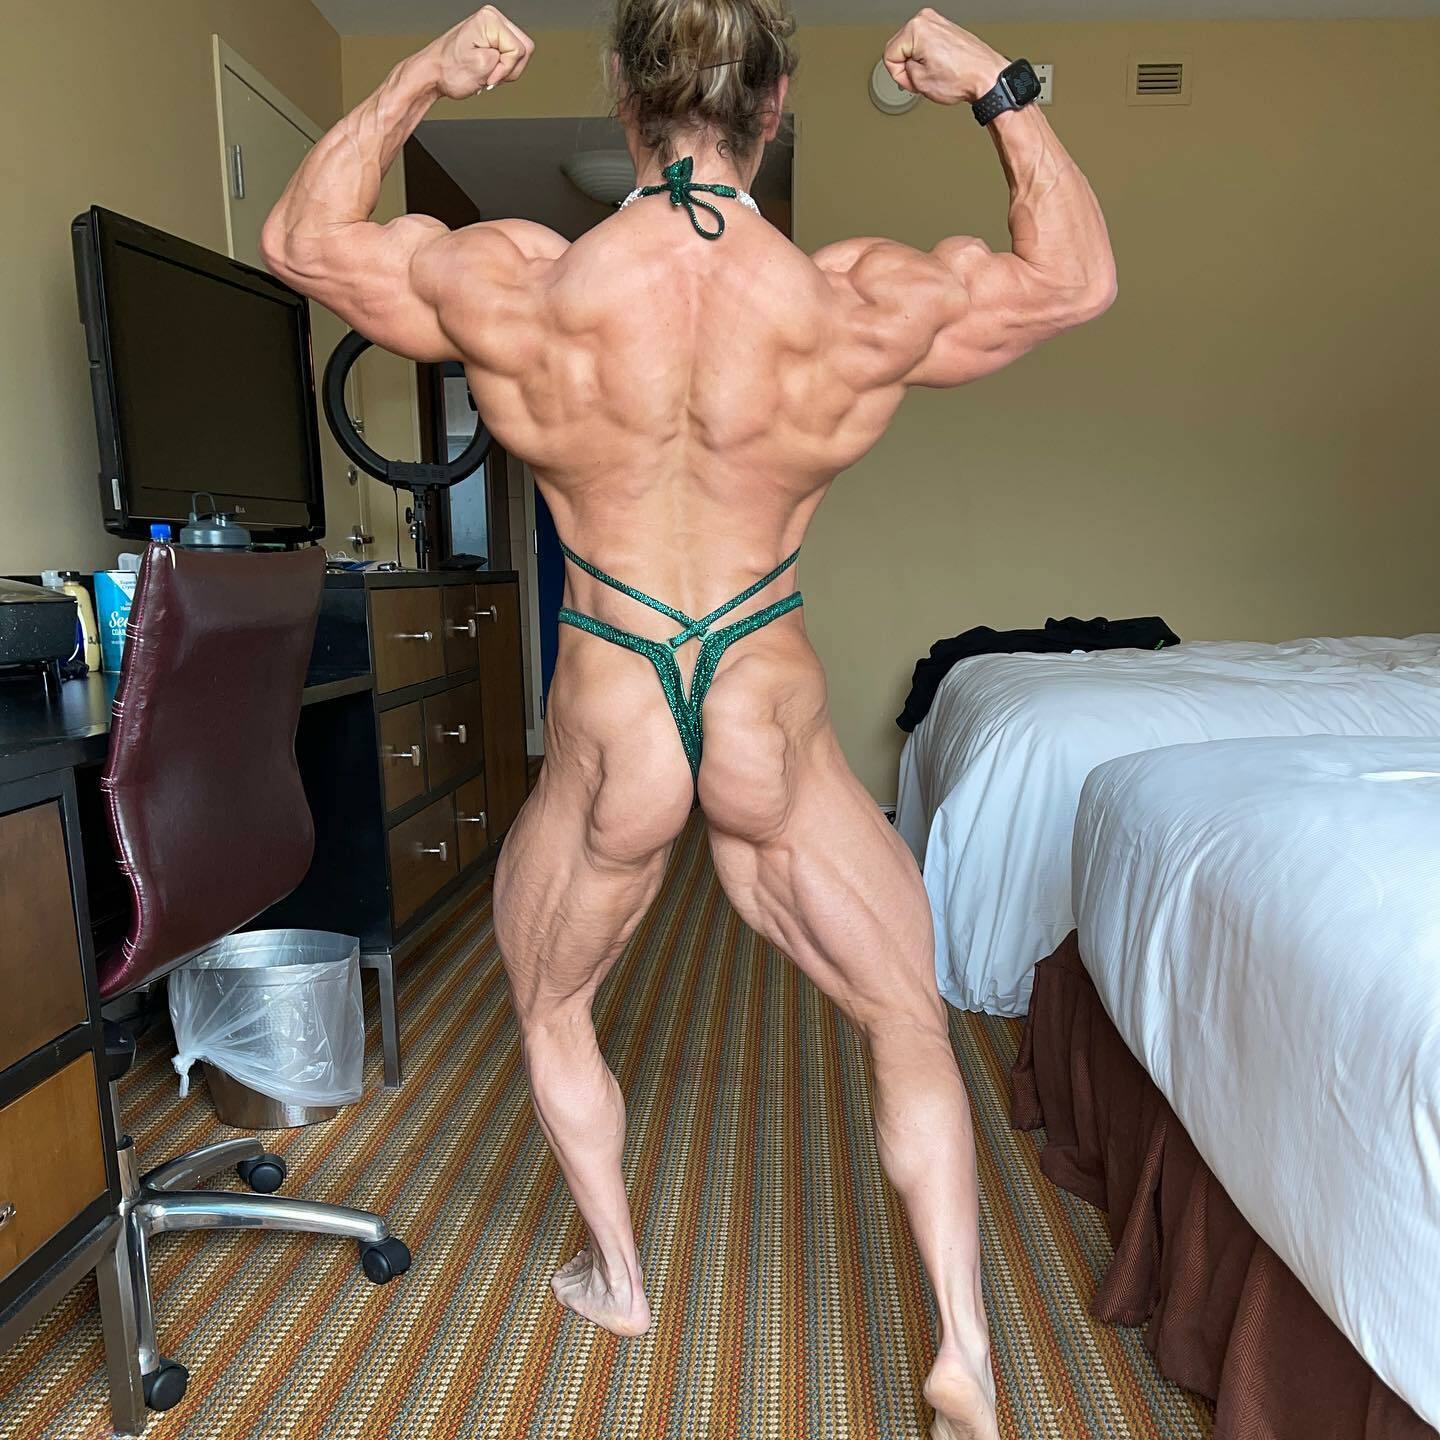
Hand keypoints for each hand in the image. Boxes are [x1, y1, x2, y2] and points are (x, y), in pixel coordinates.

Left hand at [429, 6, 533, 98]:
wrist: (433, 72)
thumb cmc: (449, 70)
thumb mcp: (481, 67)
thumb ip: (505, 60)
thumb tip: (516, 56)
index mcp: (490, 19)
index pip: (519, 49)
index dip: (506, 68)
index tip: (489, 75)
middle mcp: (492, 18)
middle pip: (525, 48)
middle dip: (509, 68)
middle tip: (490, 75)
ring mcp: (492, 27)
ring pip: (520, 54)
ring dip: (506, 70)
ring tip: (486, 72)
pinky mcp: (492, 37)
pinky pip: (511, 56)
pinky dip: (501, 68)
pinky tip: (487, 69)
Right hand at [883, 10, 1007, 105]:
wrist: (987, 76)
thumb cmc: (961, 78)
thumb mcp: (919, 83)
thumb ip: (902, 72)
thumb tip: (904, 65)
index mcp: (916, 28)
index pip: (889, 55)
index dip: (898, 75)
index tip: (911, 81)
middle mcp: (927, 19)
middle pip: (900, 48)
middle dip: (908, 67)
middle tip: (924, 79)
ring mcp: (938, 21)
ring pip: (913, 48)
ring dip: (919, 63)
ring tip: (935, 73)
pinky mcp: (946, 28)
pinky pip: (926, 45)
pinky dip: (929, 58)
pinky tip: (941, 67)